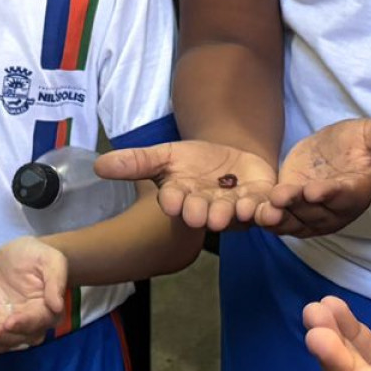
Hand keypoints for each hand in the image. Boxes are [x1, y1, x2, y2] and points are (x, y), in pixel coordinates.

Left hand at [0, 237, 68, 355]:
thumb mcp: (49, 259)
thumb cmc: (34, 255)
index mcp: (44, 311)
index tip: (10, 322)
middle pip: (15, 338)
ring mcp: (5, 326)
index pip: (35, 321)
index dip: (23, 323)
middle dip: (1, 338)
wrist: (11, 256)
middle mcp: (26, 325)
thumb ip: (55, 280)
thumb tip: (57, 305)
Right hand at [94, 142, 277, 230]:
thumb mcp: (165, 155)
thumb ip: (136, 162)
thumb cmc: (193, 161)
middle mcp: (208, 209)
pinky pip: (266, 211)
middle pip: (206, 213)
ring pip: (236, 215)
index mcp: (183, 198)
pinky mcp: (261, 204)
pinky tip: (273, 208)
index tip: (173, 200)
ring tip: (240, 207)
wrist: (230, 157)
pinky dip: (270, 211)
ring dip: (238, 213)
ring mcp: (235, 209)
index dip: (175, 202)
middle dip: (206, 213)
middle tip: (205, 212)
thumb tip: (97, 165)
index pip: (176, 202)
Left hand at [258, 119, 370, 236]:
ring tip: (261, 213)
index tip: (315, 190)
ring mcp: (312, 213)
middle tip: (278, 200)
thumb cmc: (361, 143)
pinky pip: (279, 218)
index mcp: (356, 191)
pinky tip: (248, 212)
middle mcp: (334, 209)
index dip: (329, 194)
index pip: (343, 196)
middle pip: (313, 212)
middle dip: (295, 207)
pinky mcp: (292, 209)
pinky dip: (264, 217)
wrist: (342, 151)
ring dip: (277, 219)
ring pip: (294, 221)